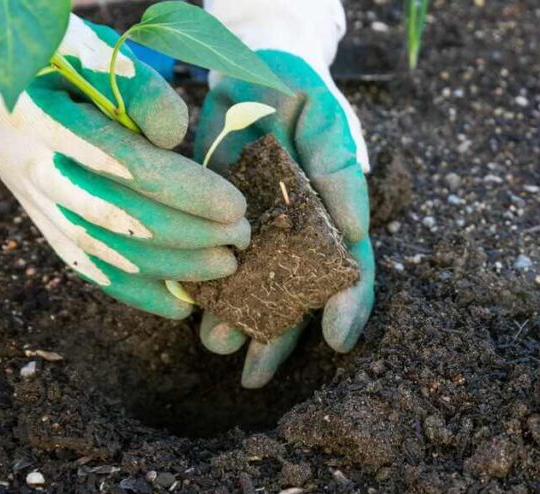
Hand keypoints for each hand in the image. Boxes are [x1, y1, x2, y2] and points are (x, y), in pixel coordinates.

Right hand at [0, 16, 249, 317]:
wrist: (18, 88)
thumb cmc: (76, 66)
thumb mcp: (106, 56)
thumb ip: (142, 90)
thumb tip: (173, 136)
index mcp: (44, 114)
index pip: (123, 163)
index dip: (186, 190)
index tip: (235, 205)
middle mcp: (30, 164)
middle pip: (115, 217)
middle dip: (189, 234)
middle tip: (241, 237)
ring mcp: (33, 202)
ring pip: (103, 253)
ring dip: (172, 267)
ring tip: (226, 265)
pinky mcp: (44, 228)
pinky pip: (90, 272)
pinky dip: (139, 292)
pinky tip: (182, 304)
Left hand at [195, 49, 373, 388]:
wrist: (248, 70)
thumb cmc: (300, 93)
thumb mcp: (327, 123)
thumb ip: (342, 174)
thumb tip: (355, 231)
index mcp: (332, 222)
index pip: (349, 273)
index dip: (348, 308)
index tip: (339, 340)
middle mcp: (294, 239)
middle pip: (292, 300)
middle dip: (274, 340)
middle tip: (254, 378)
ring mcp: (252, 235)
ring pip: (245, 291)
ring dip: (232, 321)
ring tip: (214, 344)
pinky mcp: (208, 222)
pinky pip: (203, 261)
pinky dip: (194, 285)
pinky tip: (184, 306)